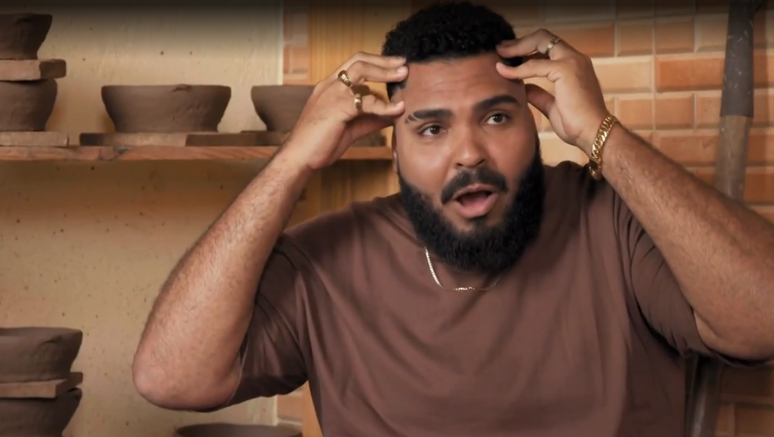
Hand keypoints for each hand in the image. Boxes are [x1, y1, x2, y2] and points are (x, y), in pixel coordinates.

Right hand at [281, 52, 406, 171]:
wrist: (300, 158)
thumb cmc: (320, 144)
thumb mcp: (350, 128)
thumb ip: (369, 119)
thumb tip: (390, 116)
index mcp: (330, 87)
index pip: (354, 64)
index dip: (376, 61)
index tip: (395, 65)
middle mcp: (330, 85)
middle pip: (359, 60)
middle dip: (383, 60)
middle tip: (403, 64)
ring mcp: (332, 94)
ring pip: (361, 71)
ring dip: (385, 72)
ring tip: (402, 75)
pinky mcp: (337, 108)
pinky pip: (365, 101)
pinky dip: (384, 104)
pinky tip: (397, 109)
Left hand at [495, 29, 609, 154]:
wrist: (593, 134)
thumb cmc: (577, 125)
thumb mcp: (553, 106)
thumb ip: (539, 95)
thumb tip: (524, 88)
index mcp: (574, 66)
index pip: (549, 47)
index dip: (528, 48)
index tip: (509, 56)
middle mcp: (575, 58)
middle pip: (544, 37)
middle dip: (520, 42)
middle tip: (501, 49)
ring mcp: (572, 61)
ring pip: (540, 42)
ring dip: (517, 48)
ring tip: (500, 54)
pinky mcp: (565, 69)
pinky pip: (534, 64)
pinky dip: (517, 68)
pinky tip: (504, 71)